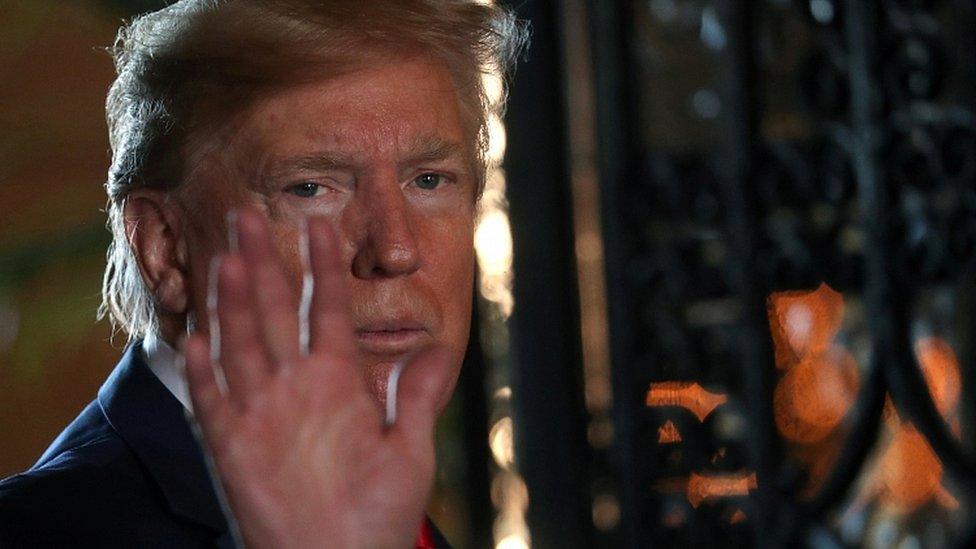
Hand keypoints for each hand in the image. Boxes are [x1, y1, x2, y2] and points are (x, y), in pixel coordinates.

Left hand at [182, 209, 451, 548]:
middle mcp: (288, 389)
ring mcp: (250, 417)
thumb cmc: (373, 517)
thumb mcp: (412, 455)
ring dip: (223, 293)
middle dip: (257, 255)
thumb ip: (419, 394)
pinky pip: (204, 392)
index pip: (326, 306)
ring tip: (219, 252)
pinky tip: (191, 333)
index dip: (322, 260)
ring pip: (232, 339)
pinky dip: (196, 360)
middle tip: (244, 213)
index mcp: (336, 384)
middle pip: (268, 308)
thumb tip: (438, 346)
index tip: (317, 222)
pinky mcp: (224, 448)